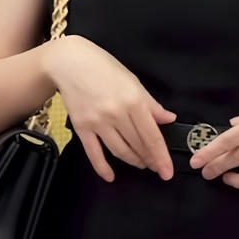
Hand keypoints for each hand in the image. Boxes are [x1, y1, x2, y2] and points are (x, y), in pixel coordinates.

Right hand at [47, 36, 176, 182]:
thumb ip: (151, 103)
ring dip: (132, 161)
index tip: (167, 172)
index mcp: (134, 101)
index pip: (152, 136)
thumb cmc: (103, 66)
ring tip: (140, 164)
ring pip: (119, 151)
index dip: (161, 157)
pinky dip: (102, 167)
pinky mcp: (81, 127)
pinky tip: (110, 177)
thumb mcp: (132, 81)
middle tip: (155, 166)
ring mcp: (98, 122)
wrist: (69, 62)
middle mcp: (117, 114)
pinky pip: (94, 153)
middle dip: (148, 159)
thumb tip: (169, 119)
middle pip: (137, 145)